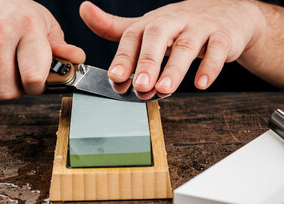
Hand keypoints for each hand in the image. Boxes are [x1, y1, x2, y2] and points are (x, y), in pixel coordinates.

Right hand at [0, 0, 84, 99]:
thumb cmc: (15, 12)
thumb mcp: (44, 24)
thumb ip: (60, 47)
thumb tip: (77, 59)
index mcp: (28, 28)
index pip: (33, 78)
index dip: (36, 88)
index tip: (35, 82)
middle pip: (5, 91)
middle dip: (15, 91)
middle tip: (16, 78)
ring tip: (1, 71)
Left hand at [80, 0, 264, 98]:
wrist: (225, 14)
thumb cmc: (178, 25)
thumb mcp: (146, 26)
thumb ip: (116, 27)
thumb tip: (84, 10)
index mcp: (152, 22)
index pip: (133, 37)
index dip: (123, 58)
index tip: (115, 78)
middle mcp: (173, 21)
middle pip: (158, 36)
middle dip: (147, 62)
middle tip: (140, 86)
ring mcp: (199, 27)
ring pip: (187, 45)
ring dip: (175, 68)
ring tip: (164, 88)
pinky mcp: (223, 36)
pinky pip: (218, 49)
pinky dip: (210, 66)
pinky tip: (201, 83)